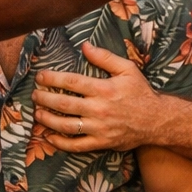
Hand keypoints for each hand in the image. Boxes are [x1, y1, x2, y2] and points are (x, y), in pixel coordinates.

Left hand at [31, 43, 162, 152]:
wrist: (157, 120)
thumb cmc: (140, 92)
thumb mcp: (128, 69)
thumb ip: (105, 57)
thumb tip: (85, 45)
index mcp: (104, 89)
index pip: (71, 82)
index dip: (52, 79)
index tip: (40, 77)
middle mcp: (99, 109)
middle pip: (64, 104)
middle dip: (44, 98)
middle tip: (34, 95)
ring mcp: (99, 128)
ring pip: (66, 125)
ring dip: (47, 120)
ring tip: (37, 113)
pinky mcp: (101, 142)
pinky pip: (76, 145)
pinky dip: (60, 143)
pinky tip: (49, 137)